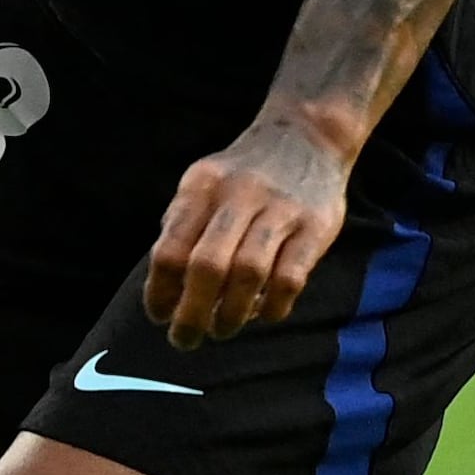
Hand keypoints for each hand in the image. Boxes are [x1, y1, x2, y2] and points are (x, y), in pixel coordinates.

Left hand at [145, 113, 353, 344]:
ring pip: (249, 273)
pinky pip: (292, 276)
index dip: (159, 290)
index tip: (158, 316)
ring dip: (231, 313)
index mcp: (201, 187)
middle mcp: (239, 195)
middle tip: (184, 340)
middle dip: (192, 313)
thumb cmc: (243, 173)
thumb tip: (161, 287)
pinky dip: (274, 304)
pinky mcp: (316, 226)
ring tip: (222, 330)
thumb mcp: (203, 183)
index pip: (170, 248)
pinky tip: (263, 314)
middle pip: (208, 265)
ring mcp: (281, 210)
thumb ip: (182, 226)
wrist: (306, 134)